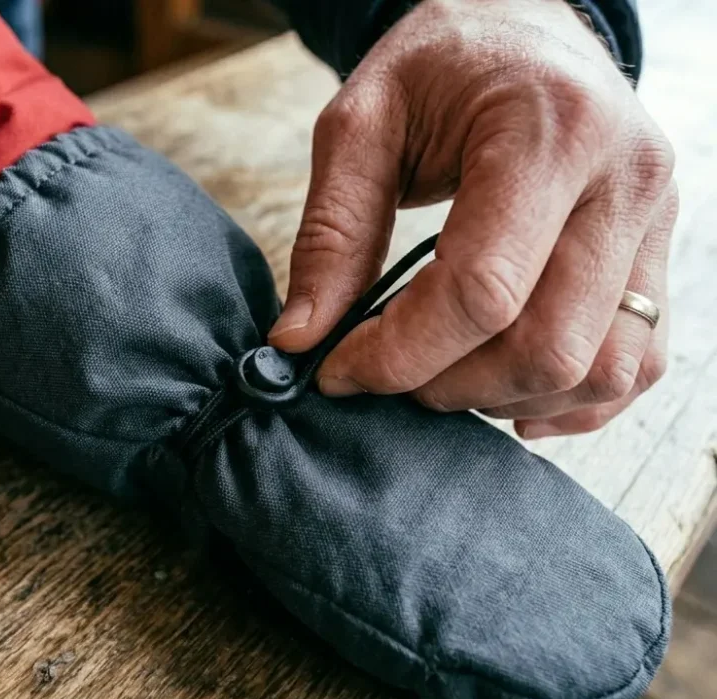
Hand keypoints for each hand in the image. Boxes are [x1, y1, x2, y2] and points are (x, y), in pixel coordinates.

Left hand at [268, 0, 676, 437]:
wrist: (525, 27)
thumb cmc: (444, 63)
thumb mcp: (363, 121)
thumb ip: (331, 232)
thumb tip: (301, 339)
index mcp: (550, 132)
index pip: (482, 289)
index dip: (399, 353)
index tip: (339, 369)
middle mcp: (624, 180)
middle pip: (547, 346)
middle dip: (448, 385)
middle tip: (387, 370)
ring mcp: (654, 221)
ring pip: (599, 369)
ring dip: (504, 397)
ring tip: (440, 373)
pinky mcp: (658, 253)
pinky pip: (637, 362)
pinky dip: (569, 400)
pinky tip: (504, 391)